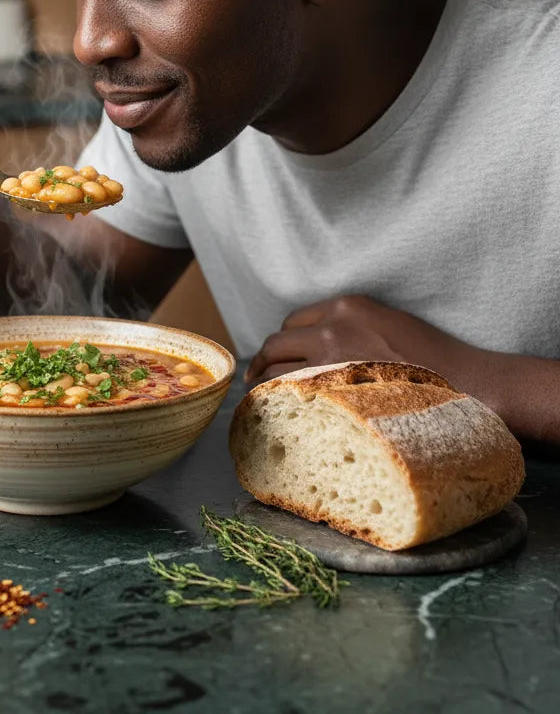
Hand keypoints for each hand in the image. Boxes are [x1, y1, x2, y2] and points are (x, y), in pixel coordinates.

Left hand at [244, 294, 486, 388]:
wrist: (469, 386)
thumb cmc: (434, 361)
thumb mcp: (387, 323)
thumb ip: (350, 329)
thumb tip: (318, 346)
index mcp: (345, 307)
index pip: (292, 323)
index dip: (283, 344)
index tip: (277, 359)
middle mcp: (331, 328)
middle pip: (276, 344)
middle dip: (264, 364)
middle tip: (257, 382)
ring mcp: (329, 361)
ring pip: (274, 372)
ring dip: (266, 387)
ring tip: (266, 404)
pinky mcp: (333, 392)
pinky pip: (288, 397)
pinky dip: (277, 405)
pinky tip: (278, 417)